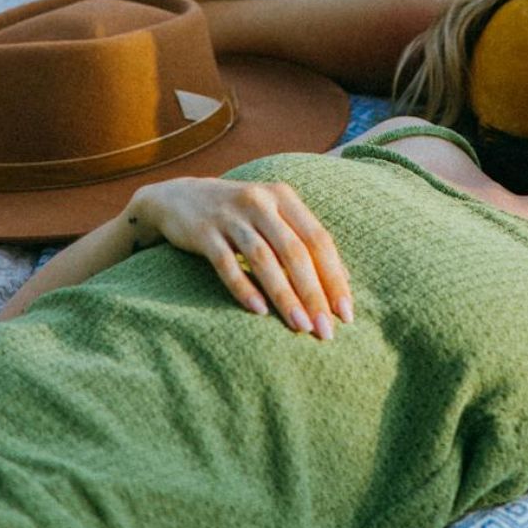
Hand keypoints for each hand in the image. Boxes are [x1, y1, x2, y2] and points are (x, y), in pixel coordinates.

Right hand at [129, 176, 352, 338]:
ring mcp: (231, 215)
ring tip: (300, 326)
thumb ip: (303, 241)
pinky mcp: (204, 232)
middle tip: (326, 330)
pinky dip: (244, 287)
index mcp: (284, 197)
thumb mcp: (273, 217)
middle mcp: (260, 201)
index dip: (335, 276)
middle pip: (294, 250)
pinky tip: (258, 312)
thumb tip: (344, 279)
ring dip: (284, 295)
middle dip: (313, 293)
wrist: (181, 198)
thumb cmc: (240, 216)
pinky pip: (226, 263)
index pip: (318, 239)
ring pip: (264, 258)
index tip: (346, 313)